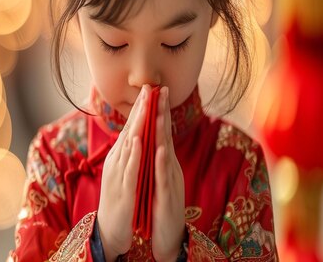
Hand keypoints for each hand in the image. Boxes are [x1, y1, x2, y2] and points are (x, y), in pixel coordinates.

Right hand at [97, 85, 150, 259]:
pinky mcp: (123, 189)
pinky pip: (129, 167)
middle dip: (140, 109)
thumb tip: (135, 137)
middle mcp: (116, 162)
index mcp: (120, 158)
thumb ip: (129, 155)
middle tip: (148, 88)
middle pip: (130, 131)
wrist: (109, 230)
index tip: (150, 89)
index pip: (131, 129)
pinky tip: (138, 139)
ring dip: (137, 124)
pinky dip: (133, 152)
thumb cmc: (119, 202)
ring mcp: (118, 174)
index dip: (141, 109)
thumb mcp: (125, 174)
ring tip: (145, 105)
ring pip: (129, 145)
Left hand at [151, 87, 185, 261]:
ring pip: (166, 153)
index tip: (155, 89)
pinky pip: (164, 178)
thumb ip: (157, 157)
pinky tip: (160, 150)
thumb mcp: (158, 177)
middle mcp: (169, 168)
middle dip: (163, 113)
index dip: (158, 111)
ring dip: (163, 132)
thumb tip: (154, 137)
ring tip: (159, 112)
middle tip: (161, 90)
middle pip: (165, 136)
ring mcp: (170, 181)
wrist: (169, 235)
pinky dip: (162, 163)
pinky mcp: (168, 197)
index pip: (160, 132)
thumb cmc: (162, 205)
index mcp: (164, 162)